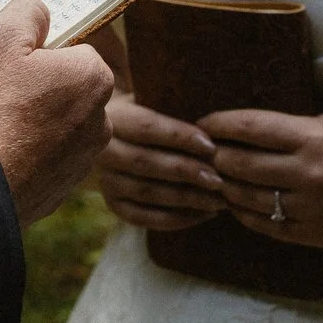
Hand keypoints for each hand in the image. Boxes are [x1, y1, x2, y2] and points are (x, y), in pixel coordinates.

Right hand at [0, 0, 114, 226]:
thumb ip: (26, 11)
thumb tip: (38, 10)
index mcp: (93, 79)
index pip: (70, 49)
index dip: (34, 51)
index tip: (7, 64)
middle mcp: (99, 122)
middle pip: (62, 88)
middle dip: (33, 87)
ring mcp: (81, 162)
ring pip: (51, 125)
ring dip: (26, 122)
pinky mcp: (58, 191)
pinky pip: (39, 160)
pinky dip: (19, 155)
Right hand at [95, 94, 226, 230]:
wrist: (114, 138)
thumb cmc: (149, 116)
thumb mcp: (154, 103)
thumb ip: (174, 109)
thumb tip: (214, 126)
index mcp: (113, 118)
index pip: (146, 127)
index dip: (180, 137)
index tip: (211, 146)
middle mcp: (103, 151)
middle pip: (146, 162)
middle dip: (186, 172)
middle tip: (218, 180)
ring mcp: (106, 181)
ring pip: (147, 192)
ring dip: (187, 199)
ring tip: (219, 200)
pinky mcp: (113, 204)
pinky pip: (145, 218)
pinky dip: (177, 219)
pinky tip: (204, 214)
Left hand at [197, 110, 322, 251]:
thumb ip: (292, 129)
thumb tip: (244, 130)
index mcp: (315, 139)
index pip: (250, 127)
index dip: (219, 124)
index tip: (203, 122)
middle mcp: (308, 174)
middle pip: (239, 164)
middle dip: (215, 157)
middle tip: (204, 152)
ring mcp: (308, 209)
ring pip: (246, 197)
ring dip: (225, 186)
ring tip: (215, 177)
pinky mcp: (310, 235)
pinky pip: (263, 225)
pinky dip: (244, 213)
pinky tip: (237, 203)